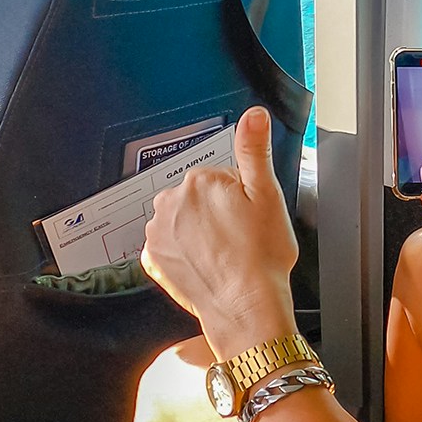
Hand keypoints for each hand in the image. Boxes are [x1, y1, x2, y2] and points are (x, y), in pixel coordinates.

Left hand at [141, 107, 298, 358]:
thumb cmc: (261, 257)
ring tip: (225, 253)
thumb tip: (253, 115)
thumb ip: (255, 150)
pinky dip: (183, 253)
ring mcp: (158, 233)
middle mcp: (170, 203)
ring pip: (182, 221)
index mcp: (199, 181)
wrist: (246, 306)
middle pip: (198, 197)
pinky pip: (169, 246)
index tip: (249, 218)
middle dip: (217, 212)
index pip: (221, 177)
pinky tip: (206, 264)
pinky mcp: (153, 260)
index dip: (241, 198)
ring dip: (199, 232)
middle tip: (241, 236)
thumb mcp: (268, 195)